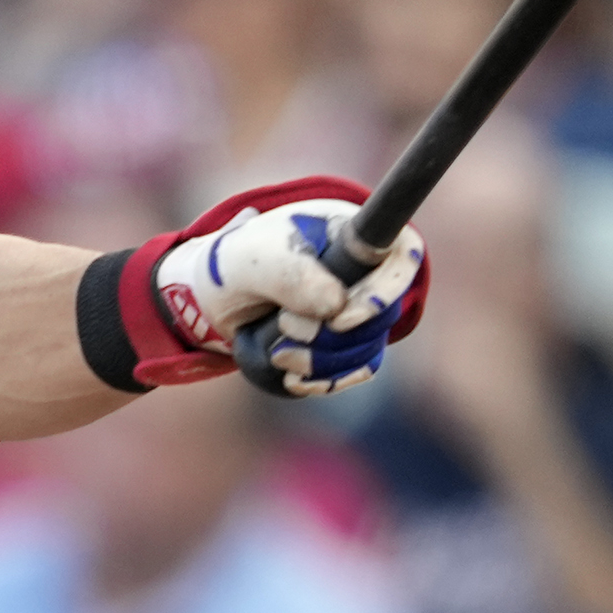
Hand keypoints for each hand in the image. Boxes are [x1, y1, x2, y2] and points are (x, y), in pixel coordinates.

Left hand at [155, 197, 427, 396]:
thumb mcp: (251, 259)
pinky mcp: (345, 343)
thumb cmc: (232, 264)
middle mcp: (362, 271)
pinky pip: (357, 370)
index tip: (342, 316)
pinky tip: (292, 376)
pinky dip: (325, 380)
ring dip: (322, 361)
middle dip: (331, 335)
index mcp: (349, 233)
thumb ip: (291, 274)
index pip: (403, 254)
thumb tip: (336, 307)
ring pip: (368, 348)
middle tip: (285, 328)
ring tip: (278, 354)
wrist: (208, 300)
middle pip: (383, 314)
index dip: (386, 290)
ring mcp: (357, 308)